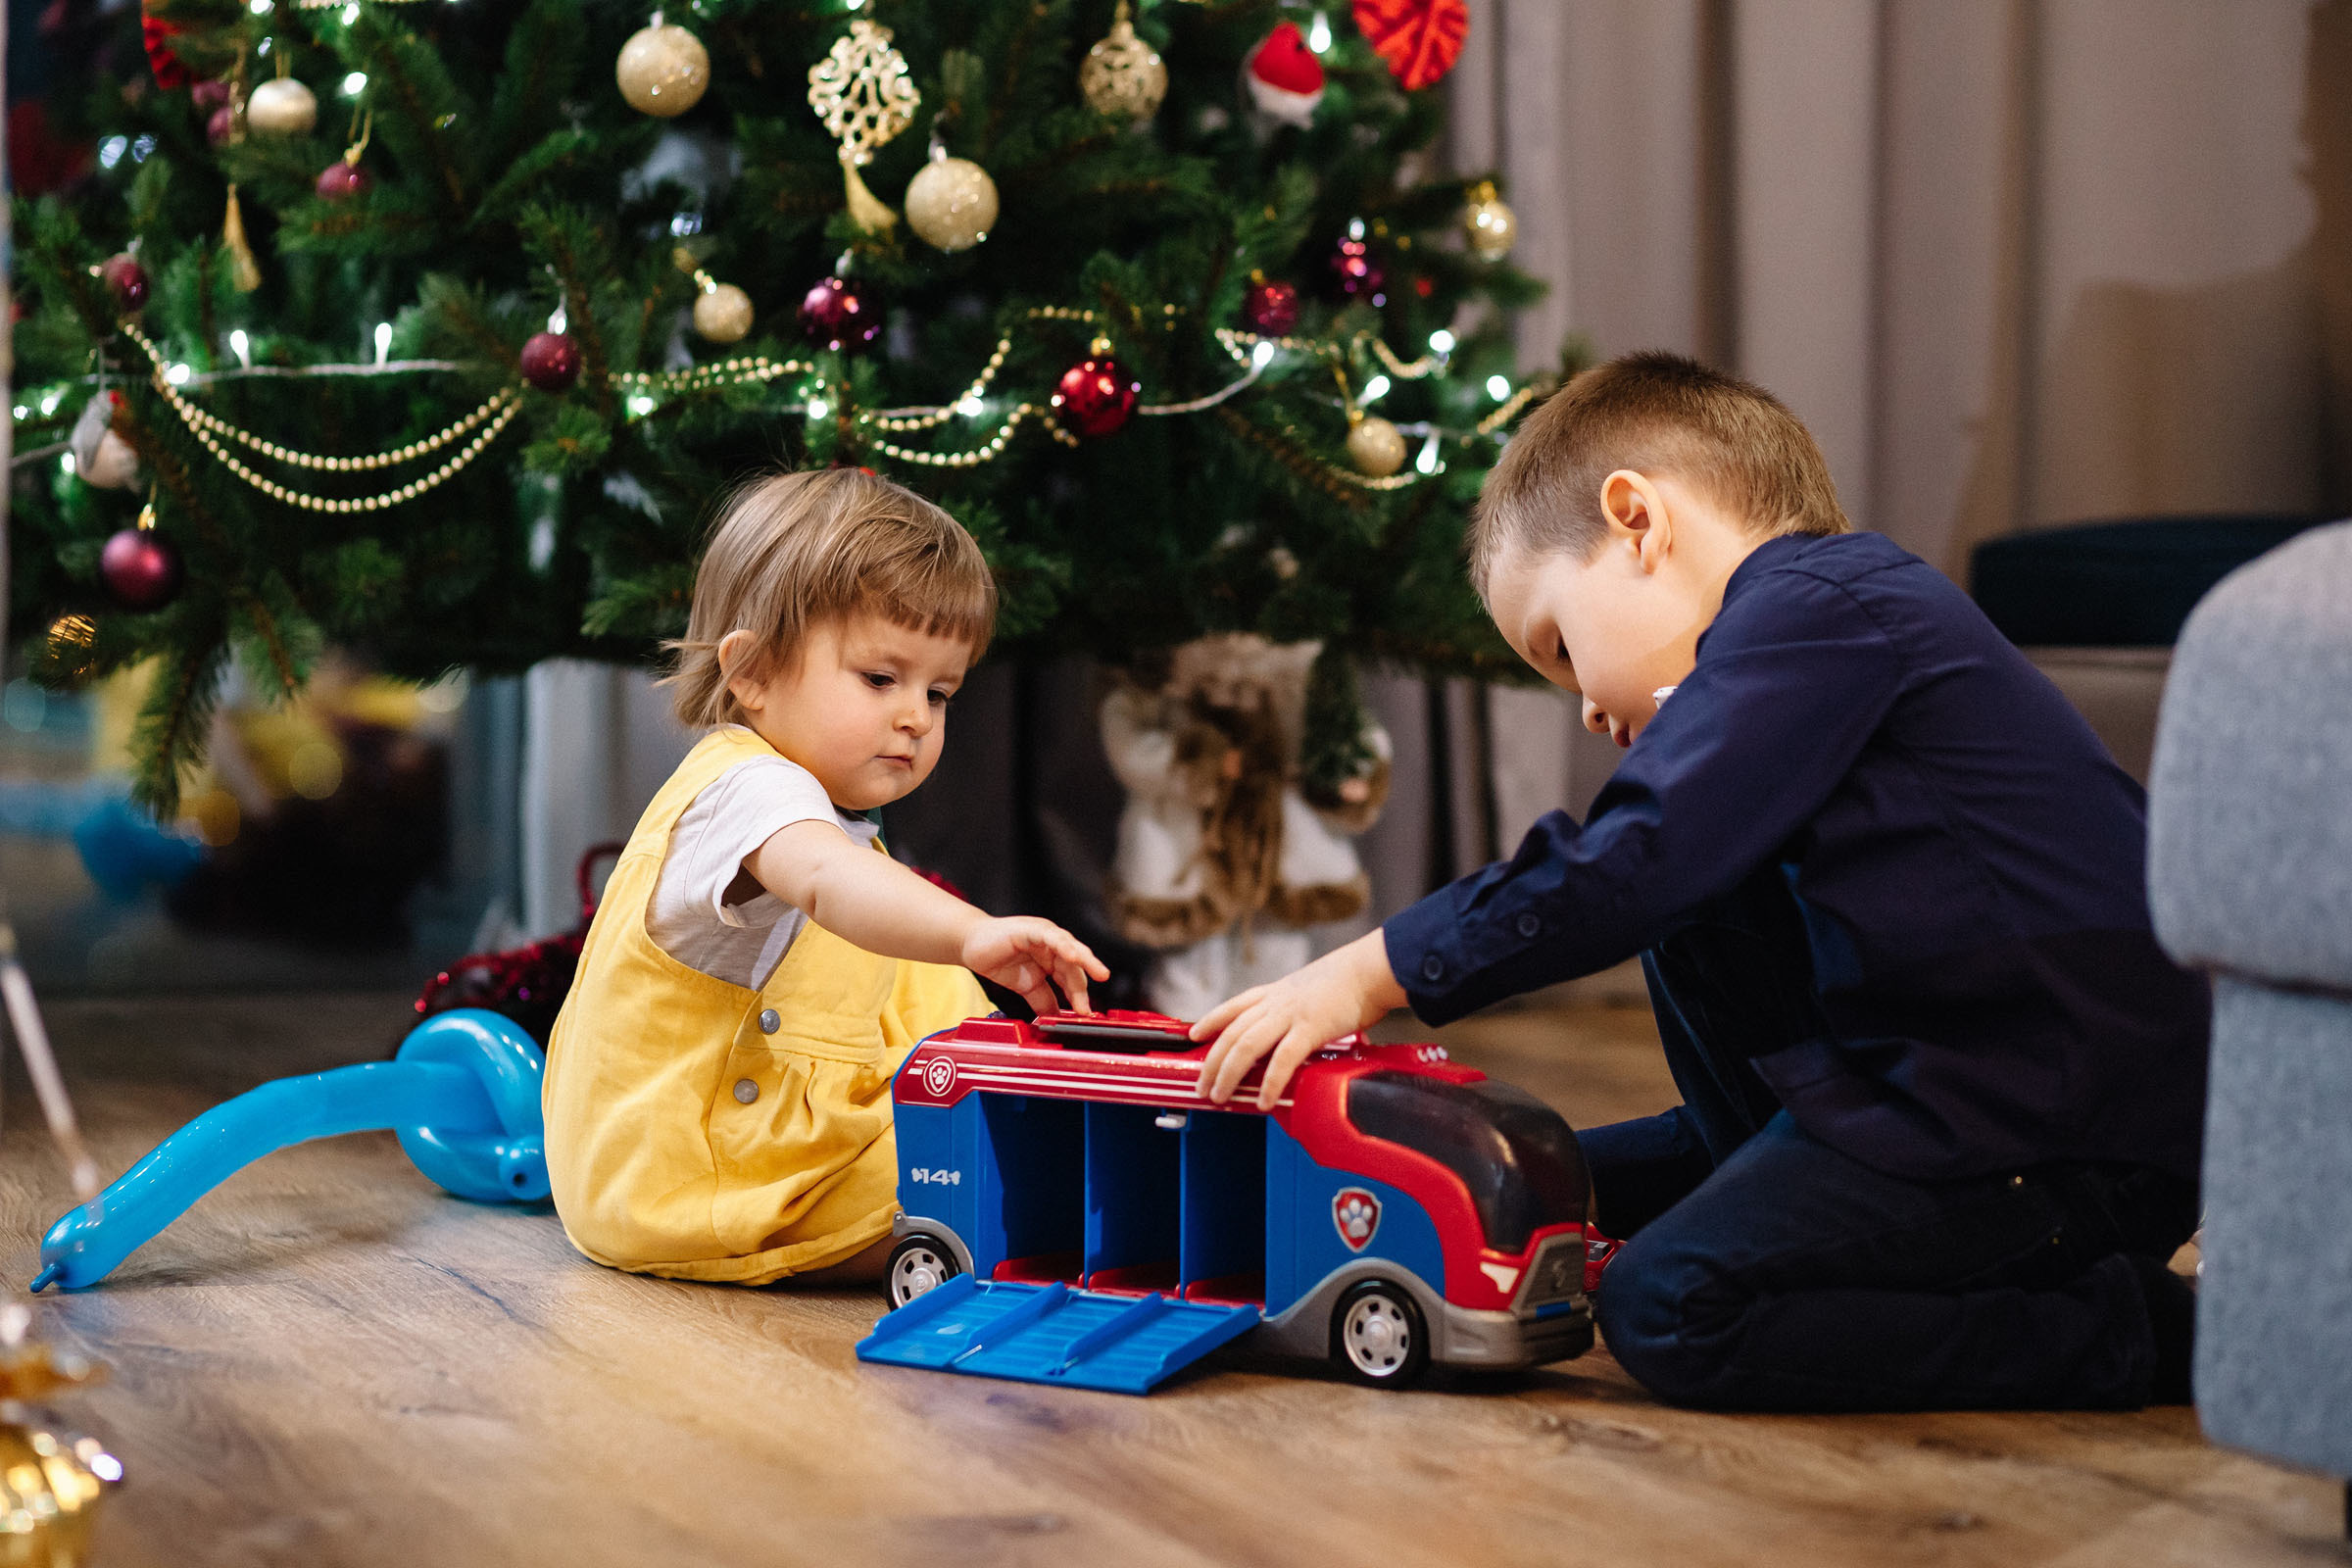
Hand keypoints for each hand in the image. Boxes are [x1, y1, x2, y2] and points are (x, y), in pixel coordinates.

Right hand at [961, 917, 1108, 1015]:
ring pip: (1070, 947)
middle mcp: (1053, 945)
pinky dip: (1064, 945)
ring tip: (1098, 973)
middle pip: (1075, 965)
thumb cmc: (998, 959)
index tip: (1085, 1015)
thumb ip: (1043, 1000)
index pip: (1072, 978)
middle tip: (1090, 1006)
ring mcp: (1044, 935)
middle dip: (1084, 986)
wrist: (970, 945)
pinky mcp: (1032, 929)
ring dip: (1085, 960)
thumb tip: (1056, 1019)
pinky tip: (1072, 956)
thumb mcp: (1026, 986)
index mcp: (1054, 958)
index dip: (1079, 997)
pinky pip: (1051, 937)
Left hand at [1189, 930, 1408, 1108]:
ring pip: (1246, 1046)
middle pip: (1232, 1033)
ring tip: (1219, 1096)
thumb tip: (1296, 1029)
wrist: (1371, 969)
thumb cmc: (1351, 981)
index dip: (1211, 1021)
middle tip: (1201, 1085)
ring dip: (1228, 1074)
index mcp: (1277, 992)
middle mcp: (1276, 1002)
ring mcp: (1290, 1014)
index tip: (1194, 1035)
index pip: (1234, 1006)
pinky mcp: (1310, 1028)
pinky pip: (1282, 1060)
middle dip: (1212, 1062)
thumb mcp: (1312, 989)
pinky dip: (1270, 1082)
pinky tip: (1264, 1100)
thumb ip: (1298, 1007)